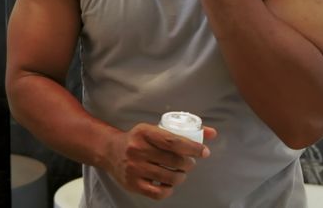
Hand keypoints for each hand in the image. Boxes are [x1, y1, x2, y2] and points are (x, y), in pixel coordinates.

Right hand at [102, 123, 216, 200]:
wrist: (110, 151)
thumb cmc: (138, 140)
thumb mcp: (155, 130)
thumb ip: (183, 132)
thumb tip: (212, 133)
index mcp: (144, 132)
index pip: (173, 141)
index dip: (193, 148)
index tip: (204, 152)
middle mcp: (137, 149)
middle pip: (175, 160)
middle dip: (189, 163)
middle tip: (189, 163)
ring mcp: (134, 168)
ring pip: (170, 177)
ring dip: (181, 176)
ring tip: (180, 172)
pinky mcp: (133, 184)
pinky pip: (159, 192)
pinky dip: (169, 189)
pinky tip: (168, 183)